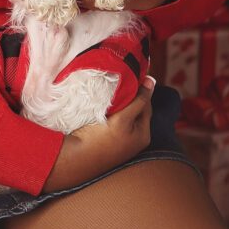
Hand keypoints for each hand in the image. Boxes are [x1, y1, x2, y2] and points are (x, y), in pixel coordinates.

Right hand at [43, 77, 153, 191]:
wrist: (76, 158)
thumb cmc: (102, 140)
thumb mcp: (123, 120)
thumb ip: (138, 101)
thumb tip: (152, 81)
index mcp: (143, 134)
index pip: (145, 103)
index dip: (139, 88)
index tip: (130, 71)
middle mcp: (133, 136)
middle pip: (132, 106)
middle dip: (127, 92)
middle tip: (117, 76)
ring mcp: (118, 136)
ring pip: (120, 110)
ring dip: (115, 98)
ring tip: (106, 84)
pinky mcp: (103, 134)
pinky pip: (109, 115)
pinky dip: (107, 105)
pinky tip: (98, 99)